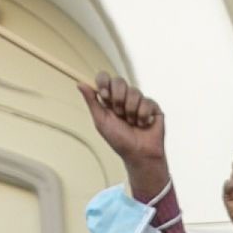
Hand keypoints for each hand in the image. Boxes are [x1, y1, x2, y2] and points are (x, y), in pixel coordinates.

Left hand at [80, 74, 169, 201]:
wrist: (138, 154)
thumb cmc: (119, 140)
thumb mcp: (101, 121)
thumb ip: (92, 101)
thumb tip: (79, 83)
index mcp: (110, 99)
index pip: (105, 78)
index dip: (104, 83)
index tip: (105, 96)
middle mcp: (124, 97)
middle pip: (119, 81)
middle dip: (118, 99)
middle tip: (119, 114)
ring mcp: (139, 100)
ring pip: (134, 92)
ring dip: (130, 111)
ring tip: (132, 123)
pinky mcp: (153, 106)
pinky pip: (147, 102)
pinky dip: (143, 116)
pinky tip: (143, 125)